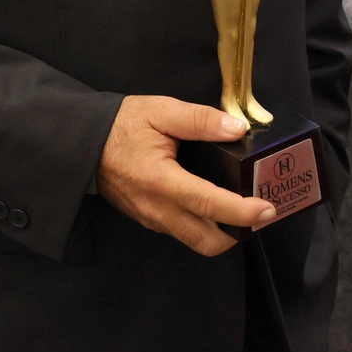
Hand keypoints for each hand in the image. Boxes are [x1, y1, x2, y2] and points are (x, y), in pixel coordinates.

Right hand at [96, 96, 276, 256]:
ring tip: (241, 209)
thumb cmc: (121, 125)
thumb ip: (199, 119)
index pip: (209, 205)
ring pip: (195, 241)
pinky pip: (181, 232)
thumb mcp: (160, 110)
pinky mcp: (147, 220)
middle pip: (207, 241)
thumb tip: (236, 129)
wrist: (84, 144)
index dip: (242, 211)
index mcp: (161, 181)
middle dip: (238, 234)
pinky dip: (202, 225)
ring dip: (222, 233)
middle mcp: (157, 210)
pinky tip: (211, 204)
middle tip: (259, 212)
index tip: (268, 209)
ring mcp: (151, 219)